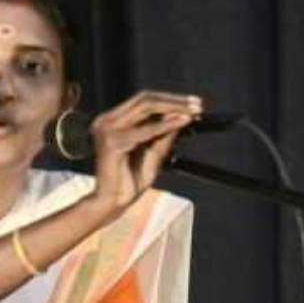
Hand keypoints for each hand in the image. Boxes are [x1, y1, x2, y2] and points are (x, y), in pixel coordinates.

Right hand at [89, 91, 201, 210]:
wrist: (111, 203)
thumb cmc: (128, 183)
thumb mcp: (153, 153)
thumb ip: (164, 135)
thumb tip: (182, 115)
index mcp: (111, 122)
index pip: (142, 101)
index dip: (169, 99)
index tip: (192, 103)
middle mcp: (106, 121)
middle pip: (144, 99)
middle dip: (174, 100)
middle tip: (197, 105)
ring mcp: (106, 130)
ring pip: (145, 107)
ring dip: (172, 108)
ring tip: (192, 112)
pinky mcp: (112, 142)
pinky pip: (145, 130)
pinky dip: (165, 125)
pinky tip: (181, 123)